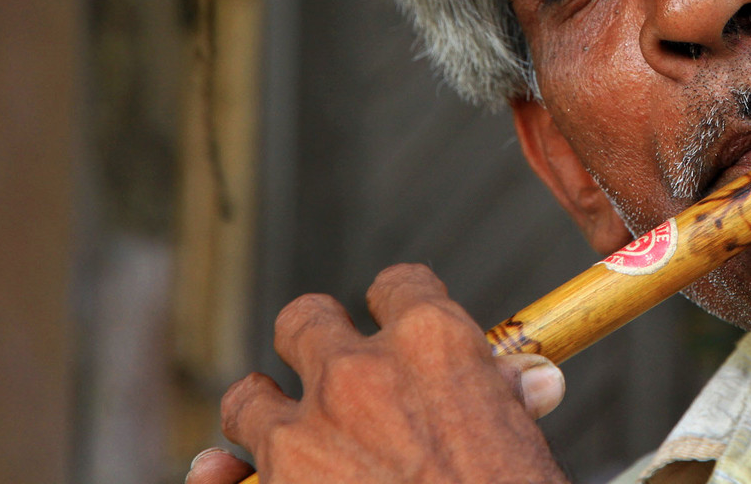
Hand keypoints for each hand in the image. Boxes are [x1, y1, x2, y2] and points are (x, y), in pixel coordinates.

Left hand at [186, 264, 567, 483]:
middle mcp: (360, 372)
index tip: (401, 327)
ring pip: (250, 396)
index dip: (399, 305)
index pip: (398, 285)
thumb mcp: (522, 438)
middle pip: (306, 320)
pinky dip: (218, 477)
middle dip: (315, 342)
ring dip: (263, 413)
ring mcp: (306, 433)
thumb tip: (533, 380)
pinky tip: (223, 475)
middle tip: (334, 374)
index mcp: (433, 342)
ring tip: (284, 434)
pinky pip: (217, 474)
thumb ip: (510, 398)